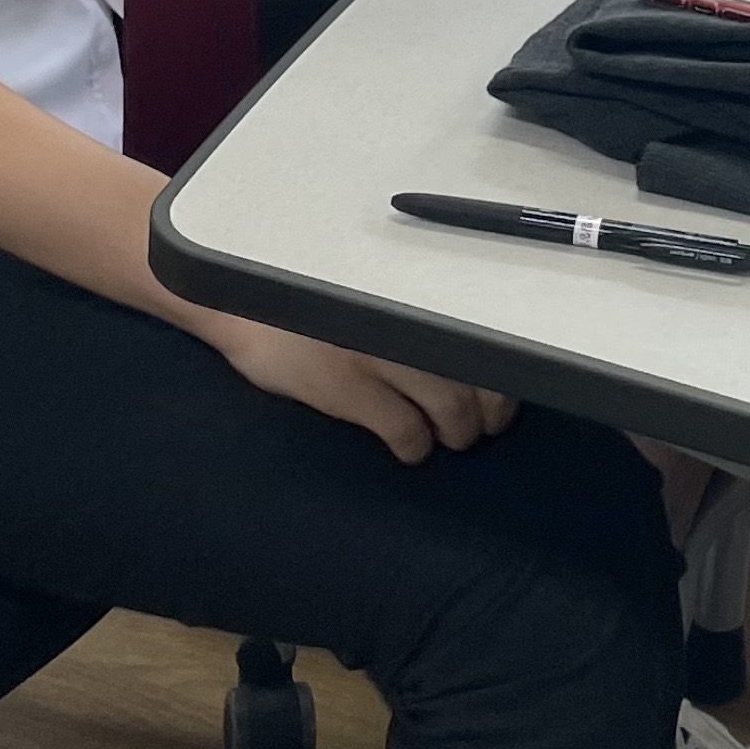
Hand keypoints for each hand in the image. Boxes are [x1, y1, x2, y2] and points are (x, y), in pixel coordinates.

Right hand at [201, 313, 515, 463]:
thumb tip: (469, 356)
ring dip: (456, 434)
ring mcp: (381, 354)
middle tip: (479, 428)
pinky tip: (410, 451)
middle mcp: (411, 321)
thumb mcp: (377, 297)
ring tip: (448, 439)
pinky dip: (416, 448)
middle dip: (486, 415)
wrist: (247, 305)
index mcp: (422, 297)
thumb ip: (420, 317)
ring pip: (451, 410)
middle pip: (477, 382)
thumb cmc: (314, 299)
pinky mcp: (350, 387)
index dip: (502, 380)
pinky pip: (406, 430)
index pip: (487, 342)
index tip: (501, 398)